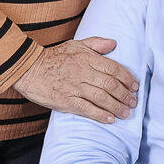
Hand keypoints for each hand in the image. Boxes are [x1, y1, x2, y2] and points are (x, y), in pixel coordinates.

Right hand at [11, 37, 138, 122]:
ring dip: (116, 107)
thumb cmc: (54, 56)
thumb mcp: (75, 44)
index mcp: (87, 58)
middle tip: (133, 102)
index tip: (135, 87)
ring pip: (101, 98)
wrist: (28, 68)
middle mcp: (83, 72)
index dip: (127, 78)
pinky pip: (86, 109)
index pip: (113, 68)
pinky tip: (109, 119)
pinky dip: (100, 115)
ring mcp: (74, 87)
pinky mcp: (65, 100)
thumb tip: (114, 43)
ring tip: (125, 113)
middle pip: (110, 85)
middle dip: (125, 95)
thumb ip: (96, 43)